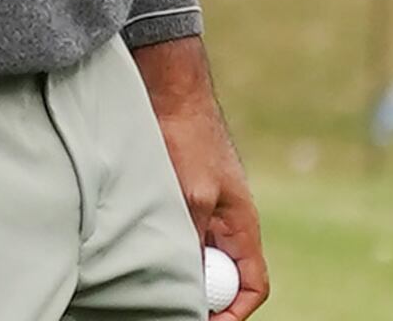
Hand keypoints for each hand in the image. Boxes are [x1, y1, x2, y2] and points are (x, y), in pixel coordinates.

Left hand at [134, 37, 265, 316]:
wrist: (169, 93)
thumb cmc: (187, 136)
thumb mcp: (192, 193)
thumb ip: (194, 238)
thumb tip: (190, 279)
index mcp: (241, 225)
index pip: (253, 285)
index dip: (235, 313)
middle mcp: (226, 225)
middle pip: (223, 280)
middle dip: (202, 300)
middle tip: (167, 308)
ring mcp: (204, 215)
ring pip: (197, 262)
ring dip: (178, 274)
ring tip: (149, 281)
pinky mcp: (181, 204)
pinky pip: (179, 242)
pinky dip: (164, 253)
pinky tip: (139, 253)